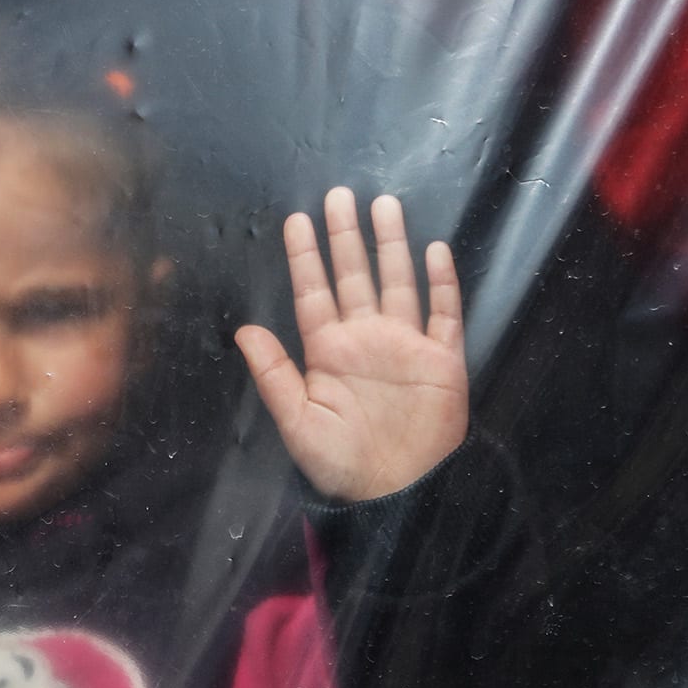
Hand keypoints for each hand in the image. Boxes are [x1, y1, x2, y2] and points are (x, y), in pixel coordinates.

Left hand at [235, 188, 470, 501]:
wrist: (397, 493)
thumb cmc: (341, 464)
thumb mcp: (298, 422)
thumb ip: (274, 375)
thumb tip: (243, 329)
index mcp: (329, 352)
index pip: (314, 293)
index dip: (305, 257)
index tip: (296, 220)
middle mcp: (366, 339)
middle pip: (355, 276)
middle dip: (346, 237)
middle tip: (338, 194)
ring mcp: (406, 346)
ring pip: (398, 283)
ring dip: (392, 245)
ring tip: (383, 205)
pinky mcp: (442, 360)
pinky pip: (444, 314)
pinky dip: (441, 283)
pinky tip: (434, 250)